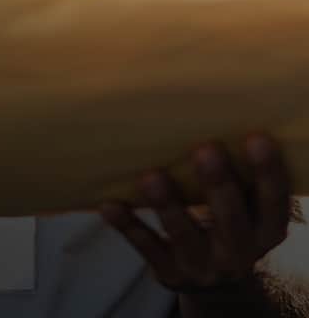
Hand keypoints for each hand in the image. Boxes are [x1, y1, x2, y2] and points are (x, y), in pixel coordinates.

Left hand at [99, 134, 290, 293]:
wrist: (211, 278)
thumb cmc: (225, 215)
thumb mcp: (242, 202)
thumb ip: (234, 169)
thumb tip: (206, 104)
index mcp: (264, 228)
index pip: (273, 202)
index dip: (268, 173)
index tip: (257, 137)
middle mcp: (239, 251)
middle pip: (232, 221)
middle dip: (218, 186)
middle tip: (206, 150)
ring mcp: (203, 266)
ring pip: (185, 237)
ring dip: (168, 206)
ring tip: (151, 176)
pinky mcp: (170, 273)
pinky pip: (147, 248)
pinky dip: (128, 226)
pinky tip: (109, 204)